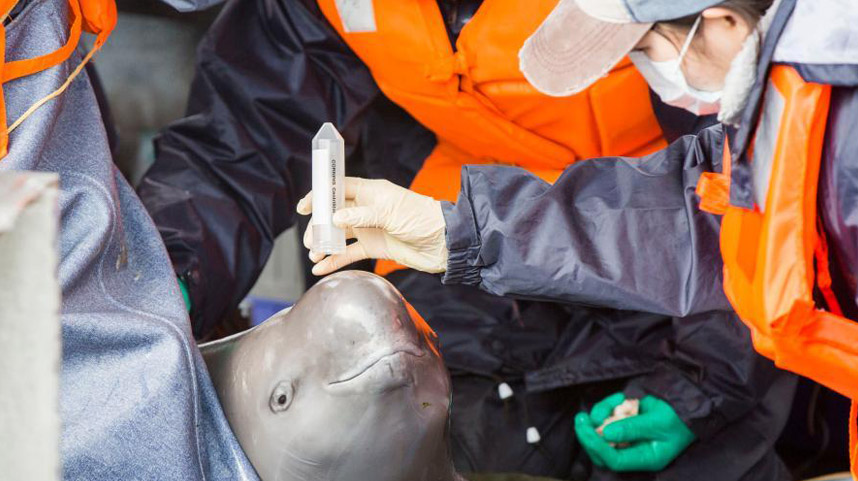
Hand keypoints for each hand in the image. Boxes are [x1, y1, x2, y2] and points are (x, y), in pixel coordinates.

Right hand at [296, 177, 447, 275]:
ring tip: (314, 254)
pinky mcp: (375, 247)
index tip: (304, 206)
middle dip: (319, 226)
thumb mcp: (390, 213)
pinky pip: (350, 254)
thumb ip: (361, 216)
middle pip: (335, 214)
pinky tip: (321, 268)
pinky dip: (335, 260)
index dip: (321, 195)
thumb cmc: (421, 218)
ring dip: (325, 244)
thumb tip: (335, 218)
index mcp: (371, 192)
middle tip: (309, 239)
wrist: (444, 242)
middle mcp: (367, 209)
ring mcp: (370, 228)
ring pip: (340, 235)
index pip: (339, 188)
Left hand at [574, 393, 695, 471]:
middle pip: (603, 450)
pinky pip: (610, 417)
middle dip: (589, 436)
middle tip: (580, 420)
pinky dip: (608, 408)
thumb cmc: (679, 418)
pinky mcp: (627, 422)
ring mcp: (630, 436)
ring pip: (603, 433)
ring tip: (599, 408)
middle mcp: (635, 449)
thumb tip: (605, 433)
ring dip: (598, 418)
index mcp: (646, 457)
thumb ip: (632, 428)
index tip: (588, 431)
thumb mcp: (658, 423)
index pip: (615, 460)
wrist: (690, 402)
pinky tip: (616, 399)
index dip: (598, 447)